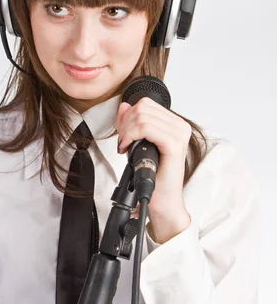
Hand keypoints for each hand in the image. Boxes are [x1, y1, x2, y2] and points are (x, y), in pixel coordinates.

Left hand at [115, 96, 191, 217]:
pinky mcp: (174, 144)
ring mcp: (179, 134)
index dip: (128, 116)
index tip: (124, 135)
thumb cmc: (153, 174)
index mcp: (175, 123)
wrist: (162, 200)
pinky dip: (130, 136)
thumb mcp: (137, 142)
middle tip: (123, 142)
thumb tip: (124, 105)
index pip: (145, 103)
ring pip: (141, 117)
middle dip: (125, 124)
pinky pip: (145, 128)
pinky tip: (127, 148)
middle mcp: (180, 125)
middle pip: (142, 108)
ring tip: (125, 147)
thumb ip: (131, 122)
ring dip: (126, 132)